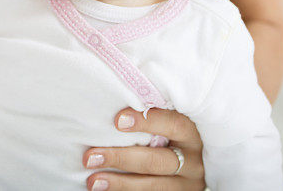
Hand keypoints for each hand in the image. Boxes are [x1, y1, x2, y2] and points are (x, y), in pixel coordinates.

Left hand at [84, 108, 205, 189]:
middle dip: (122, 158)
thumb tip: (111, 101)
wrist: (188, 167)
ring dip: (120, 183)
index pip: (174, 125)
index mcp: (190, 133)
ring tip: (93, 181)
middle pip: (158, 161)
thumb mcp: (169, 123)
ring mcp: (186, 184)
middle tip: (90, 157)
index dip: (147, 122)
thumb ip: (150, 115)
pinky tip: (105, 190)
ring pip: (154, 186)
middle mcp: (192, 161)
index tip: (118, 120)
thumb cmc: (169, 135)